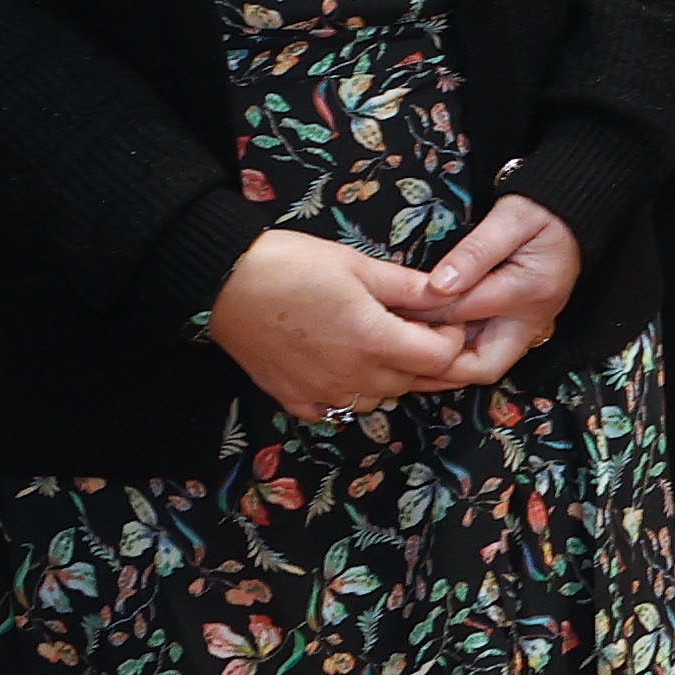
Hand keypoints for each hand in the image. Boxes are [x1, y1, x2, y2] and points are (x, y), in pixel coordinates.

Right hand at [206, 225, 473, 417]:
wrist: (223, 283)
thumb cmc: (291, 265)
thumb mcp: (357, 264)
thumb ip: (407, 286)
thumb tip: (447, 293)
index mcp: (375, 342)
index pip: (441, 358)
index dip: (451, 338)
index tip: (442, 319)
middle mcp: (353, 377)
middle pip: (413, 381)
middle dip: (424, 356)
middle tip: (414, 326)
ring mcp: (322, 395)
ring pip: (378, 398)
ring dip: (389, 376)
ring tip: (377, 342)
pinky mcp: (295, 401)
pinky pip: (338, 409)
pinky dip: (349, 391)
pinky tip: (342, 364)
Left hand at [408, 192, 580, 386]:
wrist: (576, 211)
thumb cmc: (543, 209)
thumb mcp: (511, 218)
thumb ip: (474, 251)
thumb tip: (437, 286)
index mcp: (529, 291)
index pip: (464, 312)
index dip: (423, 312)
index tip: (388, 307)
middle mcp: (531, 319)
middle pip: (483, 367)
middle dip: (440, 367)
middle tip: (398, 354)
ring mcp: (527, 327)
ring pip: (482, 366)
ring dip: (444, 366)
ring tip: (404, 355)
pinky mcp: (520, 326)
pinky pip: (484, 352)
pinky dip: (454, 355)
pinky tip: (426, 346)